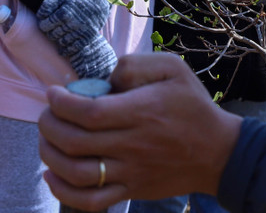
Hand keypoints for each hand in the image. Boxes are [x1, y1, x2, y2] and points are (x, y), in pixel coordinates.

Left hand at [37, 0, 119, 79]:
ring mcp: (82, 31)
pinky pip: (75, 48)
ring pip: (63, 42)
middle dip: (50, 32)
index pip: (46, 25)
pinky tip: (62, 50)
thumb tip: (40, 15)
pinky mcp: (89, 36)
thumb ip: (49, 2)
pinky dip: (67, 50)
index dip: (43, 24)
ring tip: (57, 35)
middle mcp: (74, 23)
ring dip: (57, 40)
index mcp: (65, 12)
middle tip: (51, 29)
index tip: (44, 22)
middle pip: (53, 34)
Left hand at [38, 52, 241, 209]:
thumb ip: (134, 65)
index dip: (61, 102)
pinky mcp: (132, 191)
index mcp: (140, 113)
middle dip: (49, 125)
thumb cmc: (192, 106)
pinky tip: (51, 175)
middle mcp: (132, 145)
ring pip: (77, 174)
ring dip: (50, 156)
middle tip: (47, 112)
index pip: (87, 112)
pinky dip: (64, 192)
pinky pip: (92, 202)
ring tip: (46, 139)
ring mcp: (131, 173)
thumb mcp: (172, 69)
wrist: (219, 152)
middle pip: (74, 142)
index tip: (53, 92)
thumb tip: (104, 79)